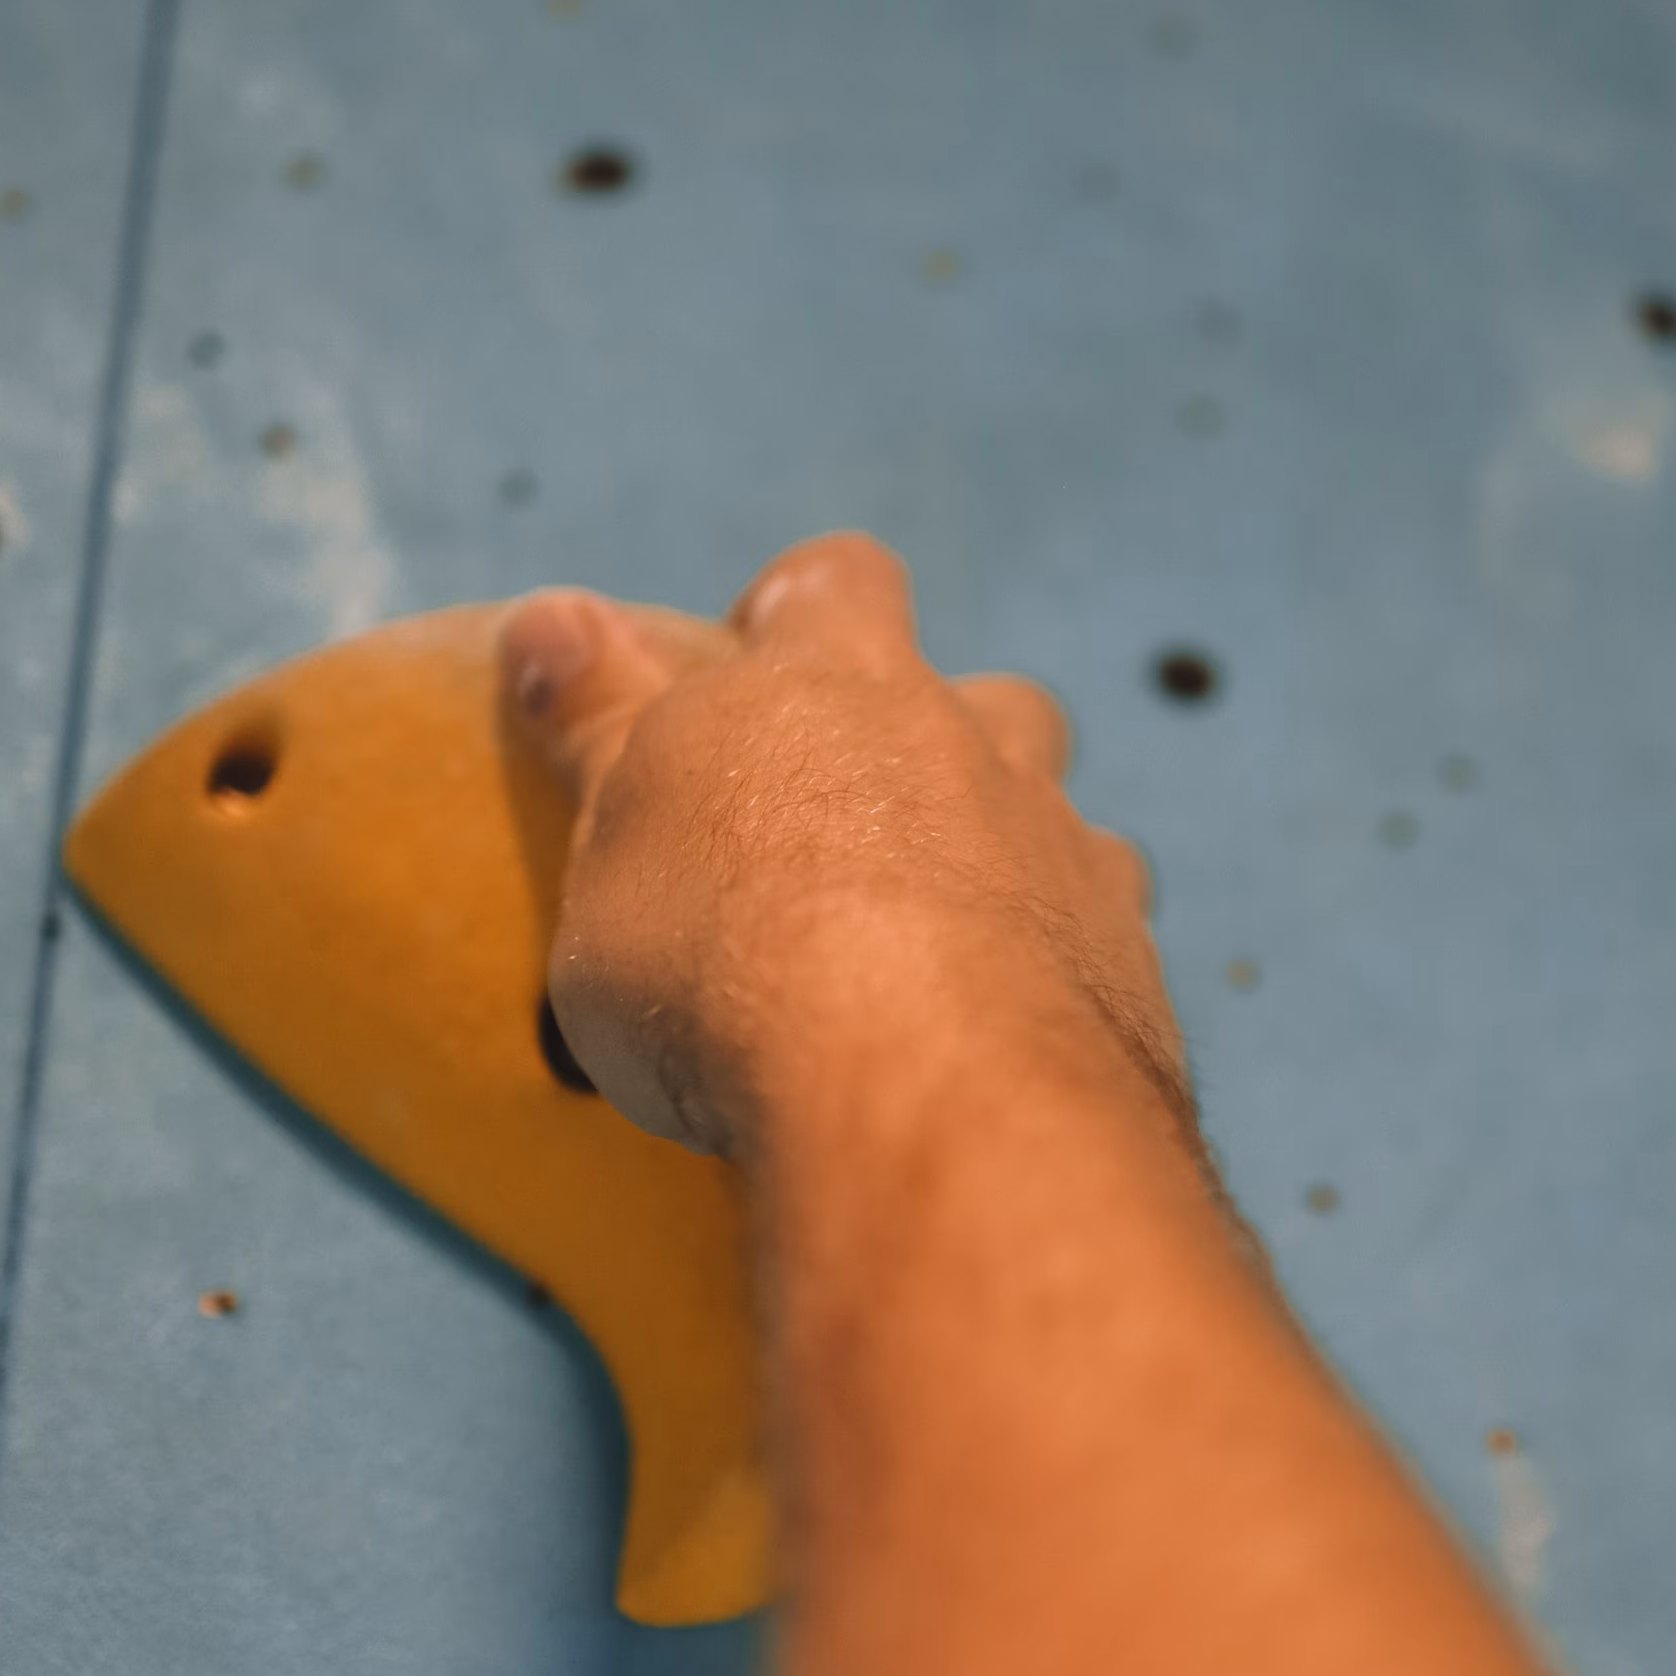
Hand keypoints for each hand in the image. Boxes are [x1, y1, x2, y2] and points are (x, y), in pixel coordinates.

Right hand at [498, 533, 1181, 1162]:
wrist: (925, 1089)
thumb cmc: (725, 959)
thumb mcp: (613, 833)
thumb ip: (600, 725)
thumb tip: (549, 617)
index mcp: (832, 688)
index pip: (832, 586)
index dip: (802, 618)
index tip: (758, 682)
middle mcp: (968, 742)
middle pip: (988, 695)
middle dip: (940, 745)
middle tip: (852, 837)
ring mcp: (1062, 847)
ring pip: (1056, 813)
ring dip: (1008, 856)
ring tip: (939, 945)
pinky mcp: (1126, 958)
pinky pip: (1102, 933)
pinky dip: (1057, 966)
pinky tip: (1002, 1037)